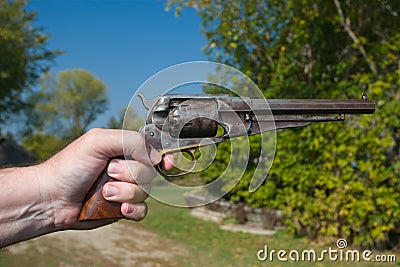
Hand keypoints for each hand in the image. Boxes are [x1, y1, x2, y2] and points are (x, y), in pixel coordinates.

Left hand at [39, 128, 171, 229]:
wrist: (52, 198)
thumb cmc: (69, 167)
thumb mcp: (97, 141)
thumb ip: (129, 141)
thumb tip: (156, 157)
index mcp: (123, 150)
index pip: (152, 151)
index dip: (163, 157)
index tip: (165, 164)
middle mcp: (127, 169)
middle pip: (150, 172)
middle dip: (131, 174)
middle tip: (109, 172)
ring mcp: (125, 189)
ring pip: (146, 192)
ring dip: (126, 192)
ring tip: (104, 192)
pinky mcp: (123, 208)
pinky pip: (142, 211)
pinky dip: (132, 209)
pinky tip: (119, 208)